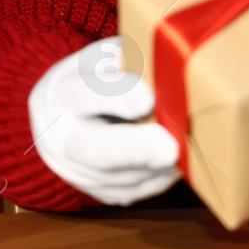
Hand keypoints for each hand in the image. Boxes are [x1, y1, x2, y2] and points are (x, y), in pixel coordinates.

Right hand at [28, 35, 180, 205]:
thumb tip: (170, 61)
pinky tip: (178, 160)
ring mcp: (77, 172)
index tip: (147, 99)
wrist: (65, 114)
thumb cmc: (96, 75)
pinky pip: (135, 192)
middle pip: (93, 151)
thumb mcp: (106, 55)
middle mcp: (61, 138)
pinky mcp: (99, 193)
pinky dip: (160, 177)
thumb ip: (130, 59)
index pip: (83, 95)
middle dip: (134, 150)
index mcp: (61, 94)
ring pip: (121, 178)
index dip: (115, 97)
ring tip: (187, 145)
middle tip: (170, 148)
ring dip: (158, 165)